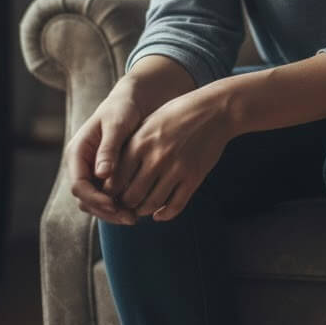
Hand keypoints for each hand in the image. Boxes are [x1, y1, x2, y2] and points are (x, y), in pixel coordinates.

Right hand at [67, 91, 145, 225]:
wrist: (131, 101)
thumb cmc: (123, 108)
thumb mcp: (116, 125)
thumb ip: (108, 149)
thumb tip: (101, 175)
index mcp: (77, 152)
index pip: (79, 186)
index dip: (95, 199)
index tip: (115, 206)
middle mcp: (80, 165)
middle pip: (86, 199)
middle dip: (105, 211)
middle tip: (130, 218)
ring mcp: (91, 171)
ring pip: (96, 202)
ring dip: (112, 213)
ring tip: (135, 217)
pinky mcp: (104, 175)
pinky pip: (107, 196)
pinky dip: (119, 205)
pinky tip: (137, 208)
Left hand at [109, 85, 235, 221]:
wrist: (215, 110)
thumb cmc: (178, 113)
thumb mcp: (149, 122)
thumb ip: (131, 145)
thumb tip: (113, 172)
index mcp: (140, 142)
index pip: (115, 179)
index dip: (110, 192)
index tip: (112, 194)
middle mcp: (156, 158)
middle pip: (131, 196)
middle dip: (125, 204)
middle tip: (125, 205)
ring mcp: (176, 169)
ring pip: (152, 204)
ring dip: (143, 211)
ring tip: (141, 209)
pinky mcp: (194, 177)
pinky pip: (175, 205)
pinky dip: (165, 214)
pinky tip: (160, 214)